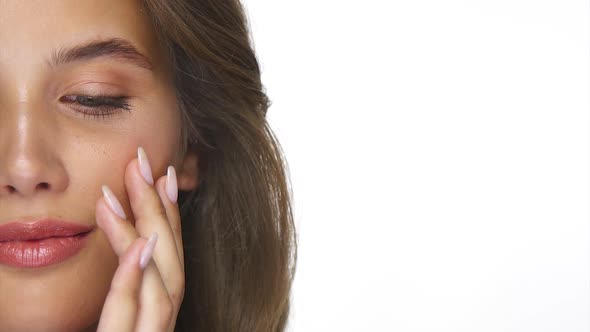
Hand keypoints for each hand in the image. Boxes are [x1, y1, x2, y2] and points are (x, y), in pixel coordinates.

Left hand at [94, 147, 184, 331]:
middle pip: (171, 265)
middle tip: (141, 164)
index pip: (168, 261)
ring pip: (162, 284)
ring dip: (147, 232)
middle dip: (160, 211)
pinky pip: (130, 313)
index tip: (164, 176)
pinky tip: (139, 245)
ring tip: (120, 191)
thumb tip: (119, 252)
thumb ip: (114, 296)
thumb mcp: (104, 323)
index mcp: (152, 317)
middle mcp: (156, 327)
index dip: (169, 217)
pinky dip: (135, 278)